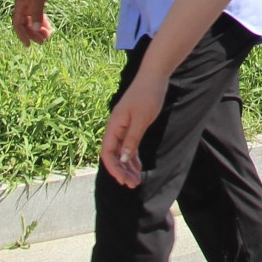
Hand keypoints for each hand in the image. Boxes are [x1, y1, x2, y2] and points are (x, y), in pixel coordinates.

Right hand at [12, 0, 57, 45]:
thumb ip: (37, 13)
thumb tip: (36, 29)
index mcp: (20, 5)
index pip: (18, 24)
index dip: (22, 35)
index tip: (29, 45)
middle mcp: (24, 5)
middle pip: (26, 24)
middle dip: (33, 33)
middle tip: (43, 41)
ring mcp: (31, 3)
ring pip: (33, 20)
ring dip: (39, 28)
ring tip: (48, 36)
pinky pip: (39, 14)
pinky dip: (43, 21)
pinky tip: (49, 27)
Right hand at [101, 71, 169, 187]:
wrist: (154, 76)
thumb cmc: (148, 95)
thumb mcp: (142, 119)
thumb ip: (132, 139)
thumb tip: (123, 159)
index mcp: (113, 126)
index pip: (107, 153)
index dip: (114, 168)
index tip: (124, 181)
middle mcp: (115, 128)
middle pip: (114, 155)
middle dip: (122, 171)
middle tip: (133, 185)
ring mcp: (123, 126)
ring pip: (121, 152)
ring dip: (127, 167)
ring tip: (136, 181)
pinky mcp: (131, 125)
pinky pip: (128, 145)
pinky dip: (132, 157)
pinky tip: (137, 167)